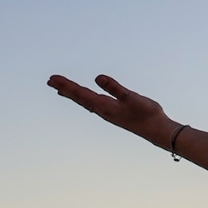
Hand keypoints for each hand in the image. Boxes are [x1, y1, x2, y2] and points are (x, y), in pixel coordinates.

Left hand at [46, 73, 175, 145]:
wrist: (157, 130)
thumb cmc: (146, 113)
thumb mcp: (131, 97)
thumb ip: (114, 87)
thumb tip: (97, 77)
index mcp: (104, 106)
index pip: (80, 93)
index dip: (66, 85)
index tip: (52, 79)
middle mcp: (102, 110)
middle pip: (79, 98)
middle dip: (64, 89)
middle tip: (50, 81)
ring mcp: (108, 113)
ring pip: (85, 102)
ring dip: (73, 94)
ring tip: (61, 90)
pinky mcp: (114, 114)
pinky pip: (93, 104)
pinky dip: (84, 99)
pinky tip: (85, 99)